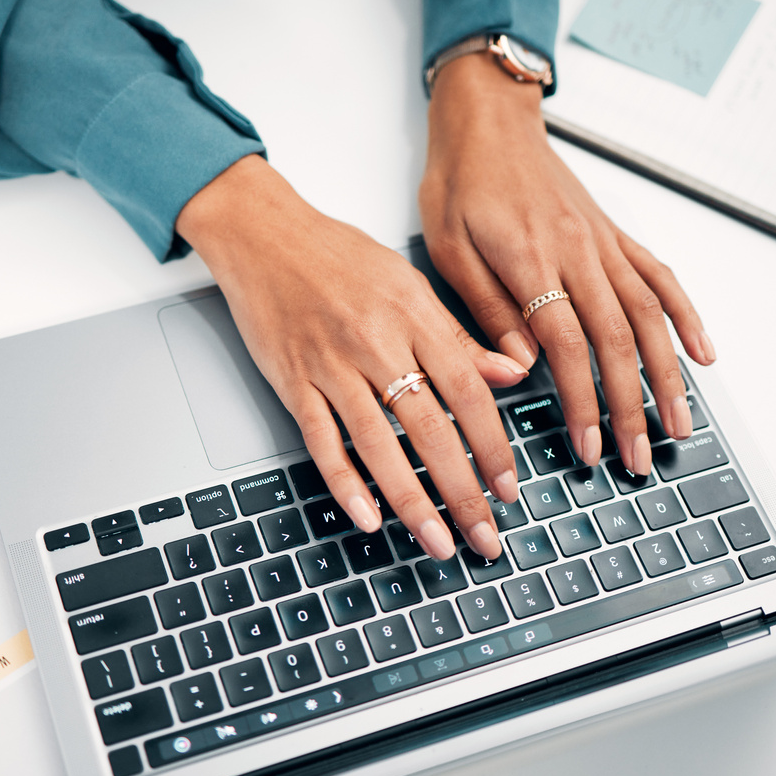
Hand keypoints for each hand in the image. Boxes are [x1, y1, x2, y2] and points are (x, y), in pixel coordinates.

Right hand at [176, 154, 527, 561]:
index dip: (493, 444)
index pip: (468, 391)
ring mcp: (331, 364)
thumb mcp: (410, 283)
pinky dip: (345, 482)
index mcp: (414, 314)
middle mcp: (376, 341)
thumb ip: (458, 335)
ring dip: (413, 502)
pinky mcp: (292, 380)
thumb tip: (512, 373)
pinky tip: (367, 516)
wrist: (263, 233)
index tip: (509, 486)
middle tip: (485, 536)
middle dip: (463, 490)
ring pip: (380, 444)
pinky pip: (321, 440)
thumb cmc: (337, 254)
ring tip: (438, 542)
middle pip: (431, 428)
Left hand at [421, 52, 715, 476]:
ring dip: (668, 375)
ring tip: (679, 424)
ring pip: (649, 315)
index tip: (589, 446)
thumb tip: (522, 366)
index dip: (583, 401)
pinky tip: (702, 353)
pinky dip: (686, 315)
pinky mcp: (613, 234)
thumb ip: (487, 307)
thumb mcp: (447, 247)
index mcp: (532, 259)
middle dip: (633, 406)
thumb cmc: (460, 181)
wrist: (488, 120)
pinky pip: (659, 276)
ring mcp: (602, 243)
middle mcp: (578, 252)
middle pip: (618, 340)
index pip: (567, 345)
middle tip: (639, 457)